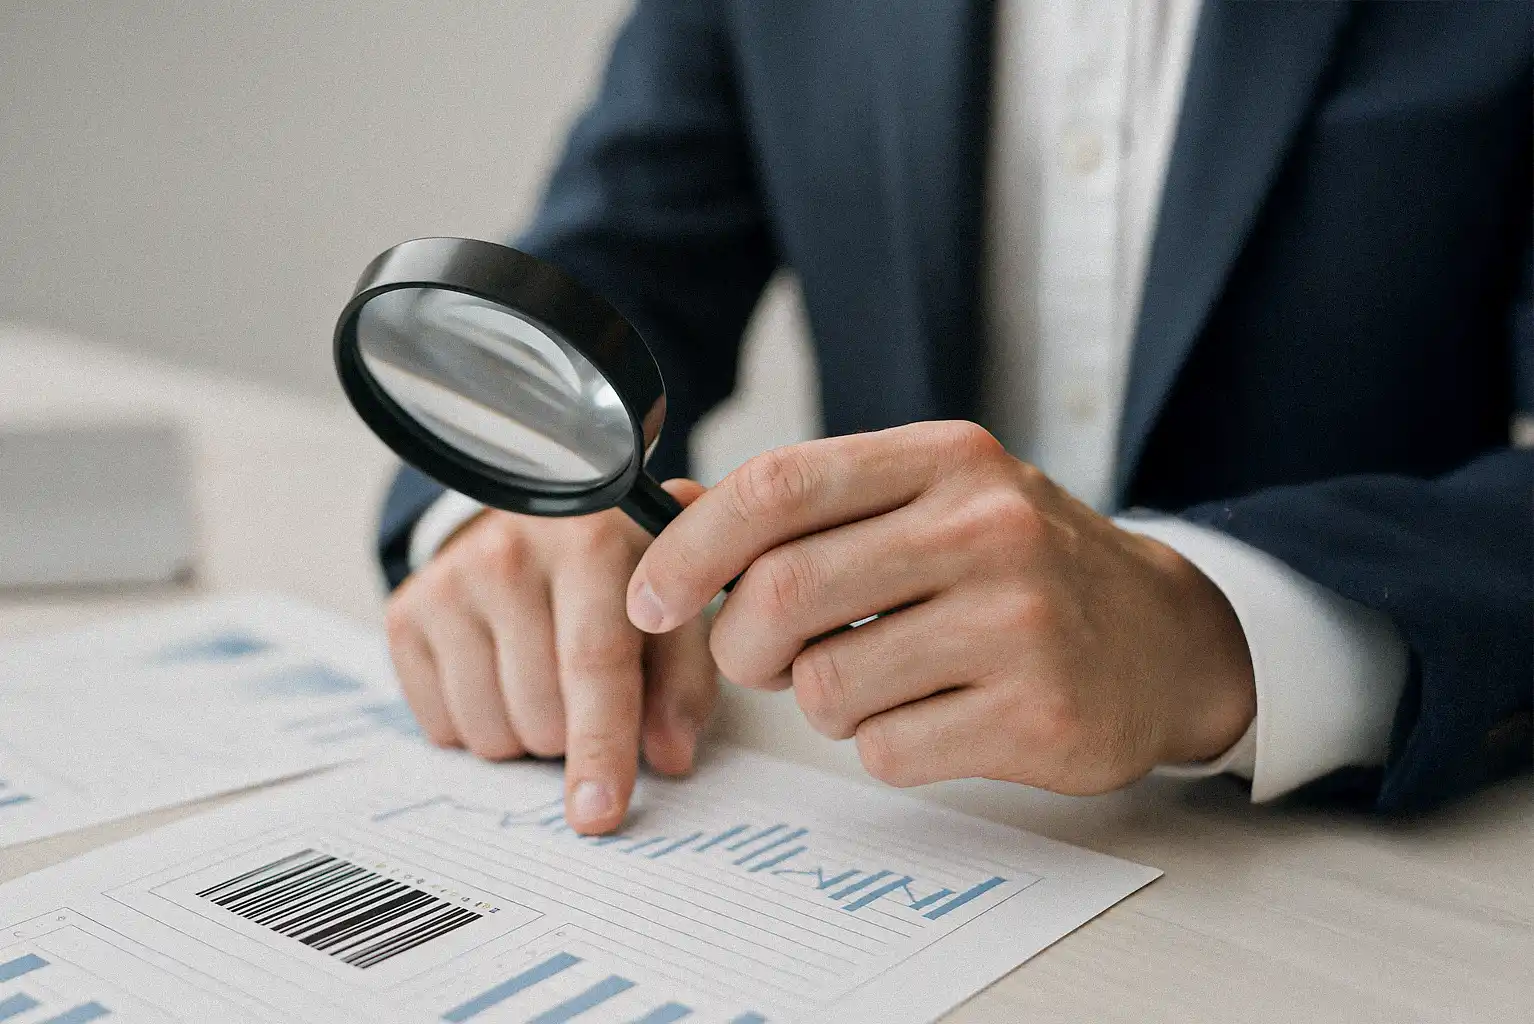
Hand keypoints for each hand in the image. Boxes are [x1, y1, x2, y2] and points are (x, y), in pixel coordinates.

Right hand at [385, 480, 715, 832]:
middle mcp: (511, 552)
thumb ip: (684, 683)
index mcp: (593, 543)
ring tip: (546, 678)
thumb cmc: (624, 578)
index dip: (600, 748)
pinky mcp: (406, 611)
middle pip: (540, 715)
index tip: (599, 815)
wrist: (543, 516)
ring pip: (488, 733)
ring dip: (526, 736)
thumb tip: (669, 758)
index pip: (593, 665)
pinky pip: (442, 728)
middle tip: (587, 694)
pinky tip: (501, 672)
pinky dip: (480, 726)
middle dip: (572, 739)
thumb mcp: (676, 612)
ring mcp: (450, 580)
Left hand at [626, 422, 1254, 794]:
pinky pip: (885, 749)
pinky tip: (934, 713)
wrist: (1164, 639)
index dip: (691, 547)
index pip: (780, 486)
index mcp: (946, 460)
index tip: (652, 596)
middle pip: (783, 592)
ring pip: (826, 687)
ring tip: (876, 678)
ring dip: (820, 700)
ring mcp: (1016, 623)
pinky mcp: (1034, 715)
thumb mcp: (930, 499)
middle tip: (760, 657)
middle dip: (740, 644)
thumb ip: (809, 506)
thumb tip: (672, 511)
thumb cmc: (1022, 566)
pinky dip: (881, 743)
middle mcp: (985, 527)